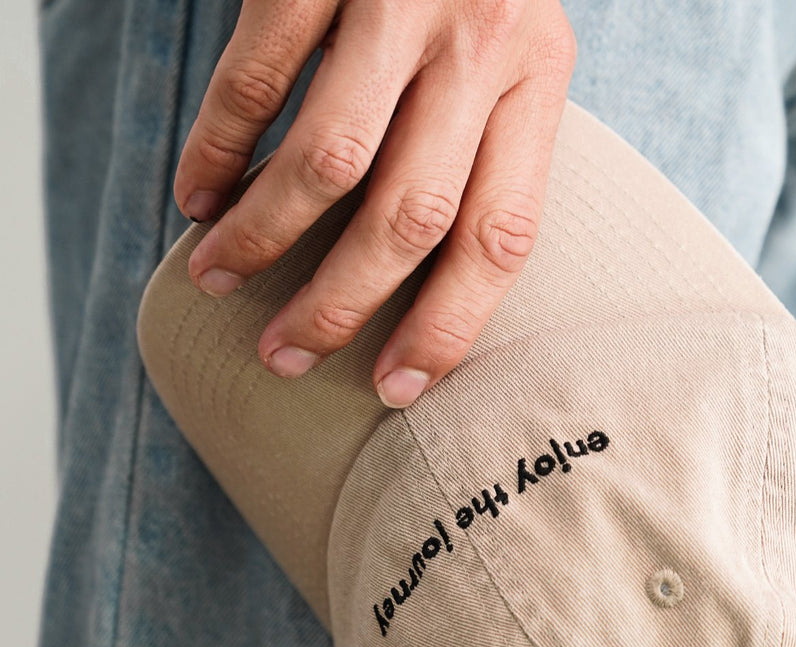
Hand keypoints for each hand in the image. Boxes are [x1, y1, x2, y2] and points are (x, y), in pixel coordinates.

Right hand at [173, 0, 575, 406]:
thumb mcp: (513, 55)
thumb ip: (485, 148)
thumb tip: (420, 283)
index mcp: (537, 84)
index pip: (498, 239)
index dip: (446, 327)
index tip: (394, 388)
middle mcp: (481, 46)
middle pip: (410, 217)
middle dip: (341, 303)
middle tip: (286, 355)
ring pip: (329, 159)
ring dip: (264, 235)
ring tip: (219, 280)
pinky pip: (258, 76)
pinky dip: (216, 146)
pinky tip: (195, 195)